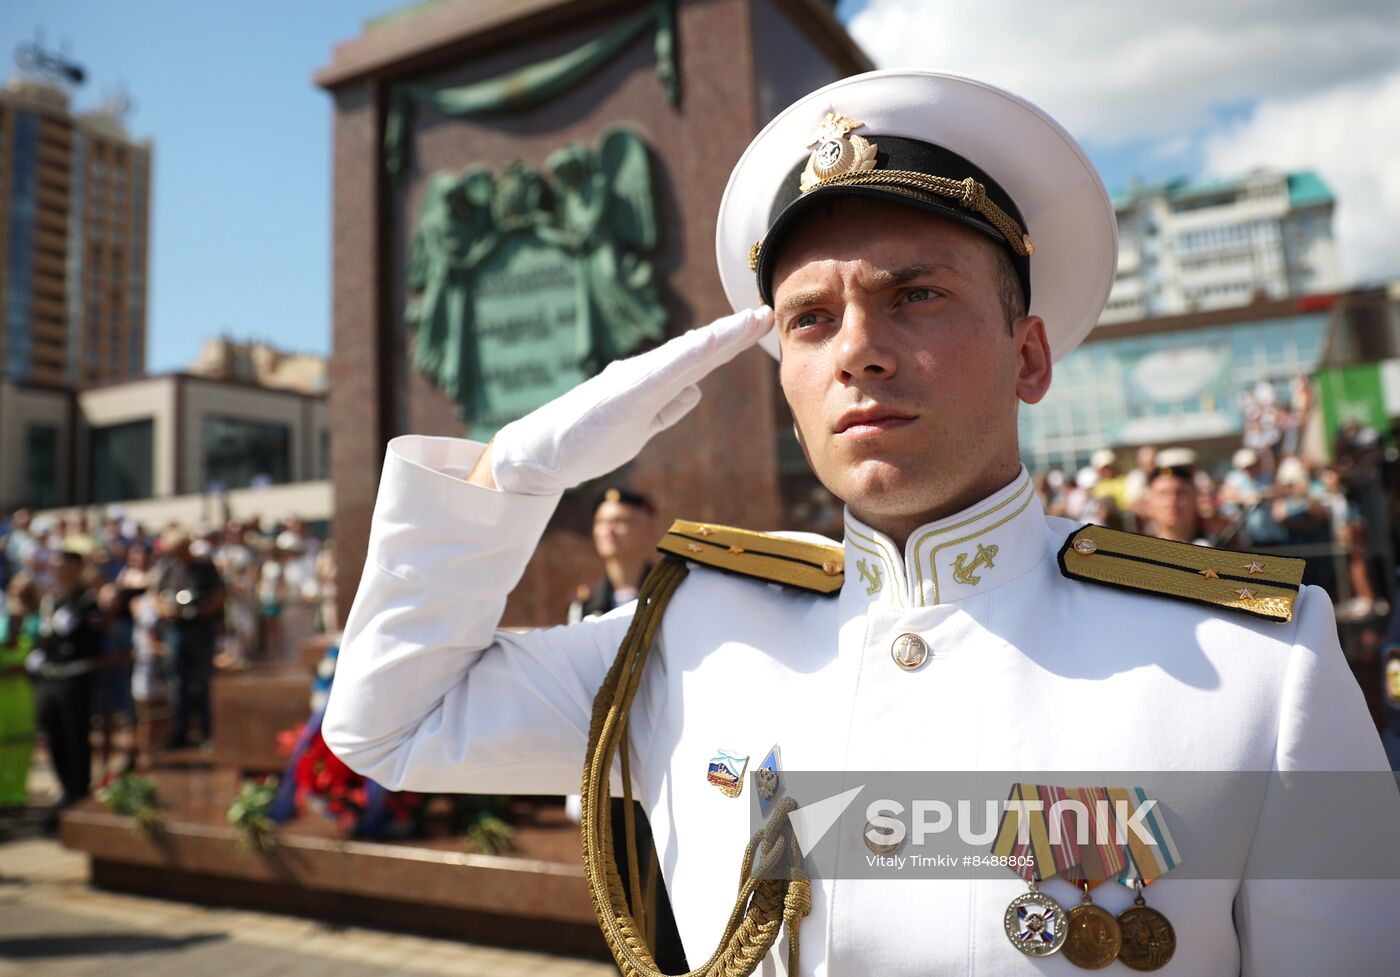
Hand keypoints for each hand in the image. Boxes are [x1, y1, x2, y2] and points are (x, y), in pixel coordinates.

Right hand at [487, 307, 772, 495]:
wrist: (545, 452)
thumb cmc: (589, 438)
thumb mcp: (640, 426)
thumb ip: (667, 408)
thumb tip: (694, 390)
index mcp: (655, 383)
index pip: (701, 359)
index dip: (732, 342)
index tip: (761, 325)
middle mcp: (648, 374)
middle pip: (700, 351)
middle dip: (735, 332)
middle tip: (767, 312)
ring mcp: (636, 383)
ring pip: (686, 356)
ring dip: (719, 338)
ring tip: (748, 322)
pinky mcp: (624, 396)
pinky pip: (663, 374)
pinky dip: (688, 357)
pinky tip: (709, 345)